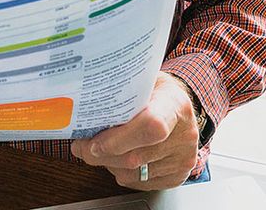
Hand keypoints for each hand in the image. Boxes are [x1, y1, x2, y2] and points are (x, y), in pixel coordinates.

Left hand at [70, 72, 200, 189]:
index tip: (93, 141)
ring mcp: (183, 158)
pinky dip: (122, 173)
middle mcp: (184, 134)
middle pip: (135, 157)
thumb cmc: (156, 92)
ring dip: (108, 165)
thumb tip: (82, 106)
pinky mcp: (178, 176)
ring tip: (99, 150)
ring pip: (133, 174)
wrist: (180, 107)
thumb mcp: (142, 81)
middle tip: (81, 147)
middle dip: (101, 154)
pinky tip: (117, 159)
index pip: (150, 126)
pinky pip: (140, 184)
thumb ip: (118, 93)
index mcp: (175, 104)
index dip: (117, 139)